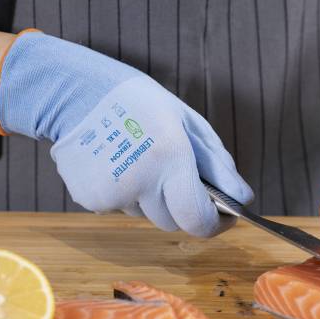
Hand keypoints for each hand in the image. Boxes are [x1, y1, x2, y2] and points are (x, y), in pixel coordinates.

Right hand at [0, 32, 252, 235]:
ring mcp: (112, 193)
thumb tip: (242, 199)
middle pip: (172, 221)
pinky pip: (121, 208)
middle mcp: (141, 181)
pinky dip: (126, 194)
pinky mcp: (90, 199)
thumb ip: (218, 164)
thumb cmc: (141, 104)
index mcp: (170, 157)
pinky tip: (118, 164)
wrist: (77, 93)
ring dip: (151, 198)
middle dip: (181, 206)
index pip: (197, 219)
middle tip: (173, 174)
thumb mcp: (189, 123)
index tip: (223, 217)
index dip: (215, 225)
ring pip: (145, 214)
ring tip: (140, 161)